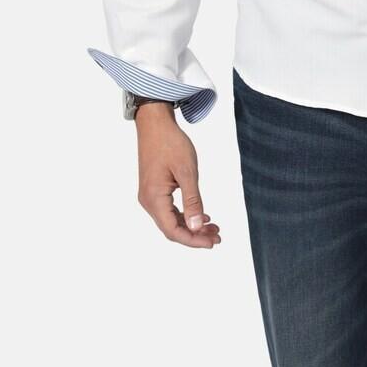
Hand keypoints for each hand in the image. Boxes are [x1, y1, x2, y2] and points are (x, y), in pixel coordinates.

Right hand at [135, 103, 221, 248]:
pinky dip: (185, 214)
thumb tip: (196, 227)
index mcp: (154, 199)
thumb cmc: (171, 143)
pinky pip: (169, 209)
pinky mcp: (154, 189)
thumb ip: (192, 201)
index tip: (213, 243)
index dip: (193, 240)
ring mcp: (149, 195)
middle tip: (218, 236)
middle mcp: (148, 201)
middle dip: (195, 235)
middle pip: (172, 229)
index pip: (173, 231)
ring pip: (171, 220)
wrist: (155, 124)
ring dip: (191, 226)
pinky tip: (201, 215)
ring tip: (214, 228)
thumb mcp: (187, 172)